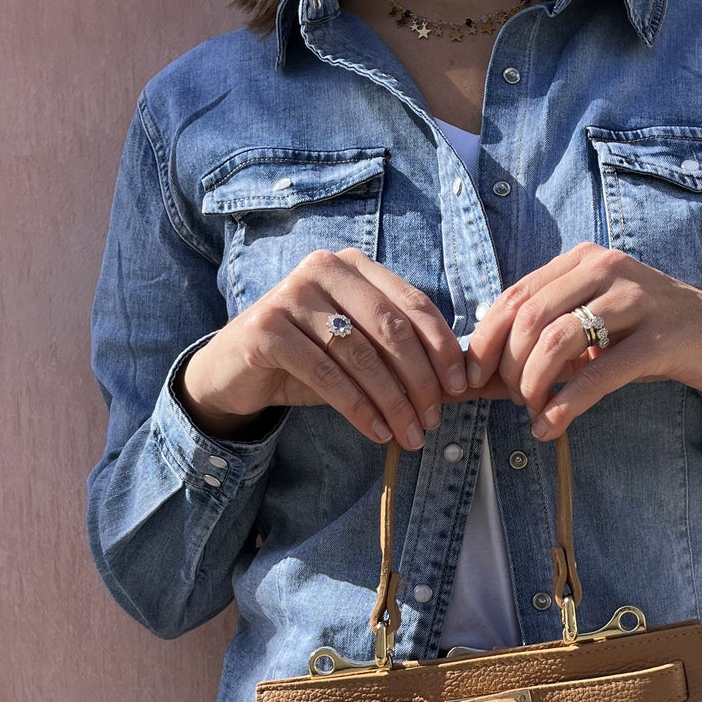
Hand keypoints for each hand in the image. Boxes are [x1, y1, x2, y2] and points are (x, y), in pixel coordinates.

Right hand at [177, 248, 473, 447]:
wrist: (235, 372)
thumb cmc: (308, 359)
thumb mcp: (360, 351)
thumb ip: (403, 356)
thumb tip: (465, 383)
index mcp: (354, 266)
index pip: (412, 303)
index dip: (442, 347)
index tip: (460, 387)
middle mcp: (322, 268)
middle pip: (391, 328)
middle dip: (420, 380)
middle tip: (433, 420)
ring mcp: (291, 296)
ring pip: (360, 355)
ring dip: (392, 401)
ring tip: (410, 435)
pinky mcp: (266, 329)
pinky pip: (326, 374)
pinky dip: (358, 408)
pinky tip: (377, 432)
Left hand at [463, 244, 701, 437]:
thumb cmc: (646, 333)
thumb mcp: (592, 327)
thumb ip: (541, 342)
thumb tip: (476, 377)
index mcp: (582, 260)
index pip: (515, 296)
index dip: (486, 341)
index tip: (473, 379)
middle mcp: (606, 269)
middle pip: (530, 318)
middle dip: (510, 367)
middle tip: (515, 400)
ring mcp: (635, 300)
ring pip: (558, 340)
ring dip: (534, 385)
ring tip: (534, 411)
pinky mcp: (660, 338)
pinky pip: (599, 373)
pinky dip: (567, 405)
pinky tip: (551, 426)